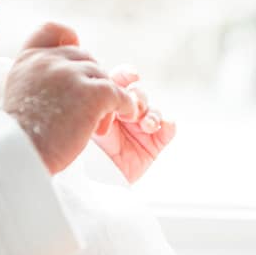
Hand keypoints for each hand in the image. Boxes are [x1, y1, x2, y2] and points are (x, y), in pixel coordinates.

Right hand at [0, 23, 139, 173]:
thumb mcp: (19, 94)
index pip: (52, 29)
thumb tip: (63, 76)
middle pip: (85, 58)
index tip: (74, 50)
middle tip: (89, 109)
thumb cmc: (21, 136)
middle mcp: (49, 60)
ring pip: (103, 77)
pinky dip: (126, 104)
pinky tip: (126, 114)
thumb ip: (37, 77)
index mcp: (29, 60)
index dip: (67, 38)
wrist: (22, 155)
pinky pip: (119, 92)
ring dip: (106, 99)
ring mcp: (71, 74)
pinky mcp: (92, 93)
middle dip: (91, 81)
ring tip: (100, 124)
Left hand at [90, 67, 176, 183]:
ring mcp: (141, 127)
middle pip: (139, 93)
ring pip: (154, 109)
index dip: (127, 75)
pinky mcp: (155, 143)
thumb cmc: (86, 148)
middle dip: (138, 97)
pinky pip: (169, 127)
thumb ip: (99, 102)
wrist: (94, 179)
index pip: (121, 80)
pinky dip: (166, 124)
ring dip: (151, 113)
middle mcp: (126, 112)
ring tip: (145, 124)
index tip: (130, 76)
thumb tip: (110, 86)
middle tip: (132, 108)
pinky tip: (155, 128)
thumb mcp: (88, 120)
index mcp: (108, 102)